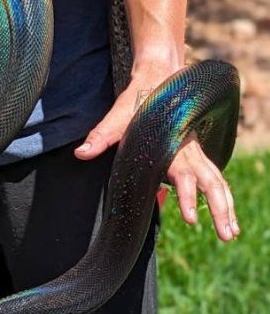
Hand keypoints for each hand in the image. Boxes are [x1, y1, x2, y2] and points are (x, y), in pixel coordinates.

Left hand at [74, 65, 239, 242]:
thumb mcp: (118, 117)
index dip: (188, 197)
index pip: (185, 176)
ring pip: (218, 183)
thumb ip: (102, 136)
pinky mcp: (195, 157)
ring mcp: (195, 155)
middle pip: (212, 184)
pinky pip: (214, 179)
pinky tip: (226, 217)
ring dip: (227, 208)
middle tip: (227, 235)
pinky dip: (223, 198)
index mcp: (173, 146)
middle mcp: (189, 152)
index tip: (191, 219)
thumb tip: (82, 153)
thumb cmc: (138, 101)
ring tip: (232, 233)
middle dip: (221, 210)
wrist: (158, 78)